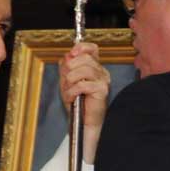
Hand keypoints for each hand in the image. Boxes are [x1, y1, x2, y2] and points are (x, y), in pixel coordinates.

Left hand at [60, 42, 110, 162]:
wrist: (83, 122)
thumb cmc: (78, 103)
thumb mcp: (67, 81)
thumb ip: (66, 67)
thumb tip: (66, 56)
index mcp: (95, 67)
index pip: (91, 49)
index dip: (81, 48)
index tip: (71, 54)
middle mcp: (101, 72)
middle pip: (83, 58)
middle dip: (69, 69)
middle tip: (66, 82)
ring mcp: (103, 80)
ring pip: (82, 70)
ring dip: (69, 82)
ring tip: (69, 92)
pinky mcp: (102, 90)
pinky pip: (82, 84)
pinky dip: (72, 91)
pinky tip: (73, 98)